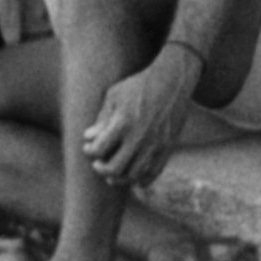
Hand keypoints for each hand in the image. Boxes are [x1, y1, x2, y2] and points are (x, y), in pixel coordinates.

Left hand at [82, 49, 198, 187]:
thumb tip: (88, 138)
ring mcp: (155, 144)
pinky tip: (133, 175)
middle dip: (100, 168)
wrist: (172, 81)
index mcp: (123, 122)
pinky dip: (140, 180)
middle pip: (114, 169)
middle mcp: (139, 137)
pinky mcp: (167, 148)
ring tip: (112, 173)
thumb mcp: (114, 95)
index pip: (98, 150)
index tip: (88, 147)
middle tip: (98, 163)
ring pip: (133, 176)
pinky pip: (152, 174)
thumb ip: (101, 118)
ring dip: (119, 178)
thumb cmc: (139, 85)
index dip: (89, 151)